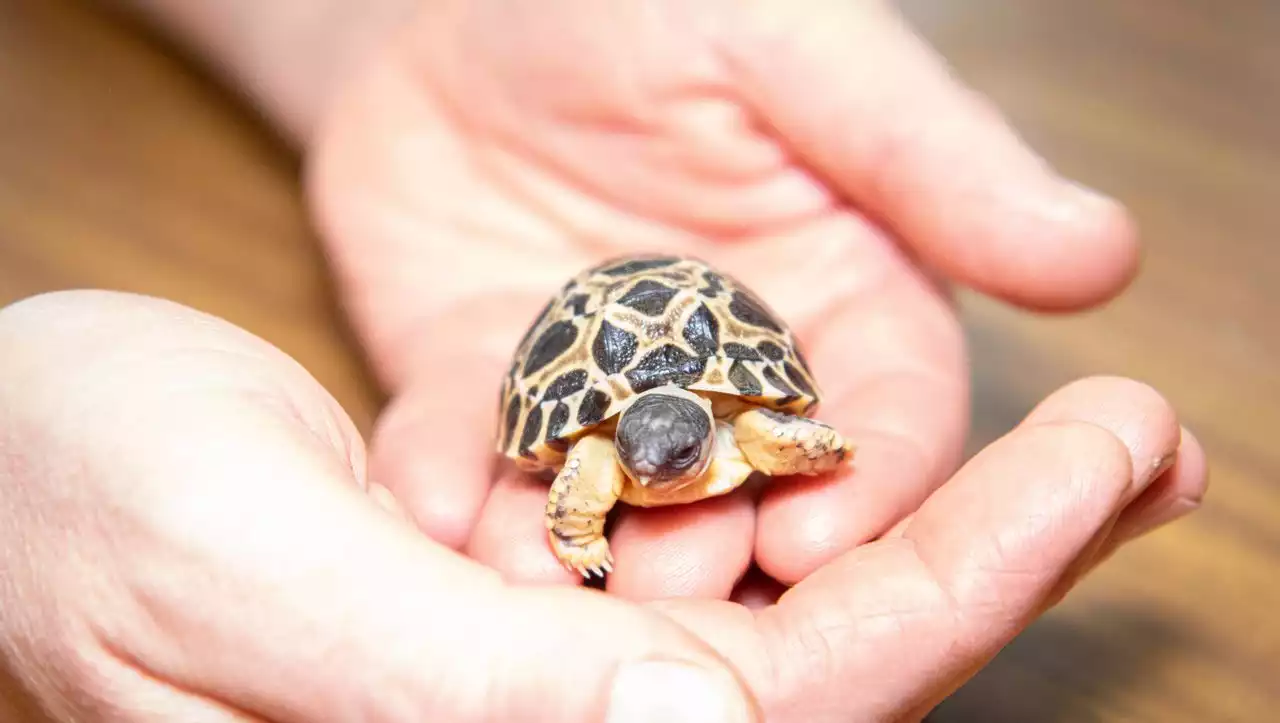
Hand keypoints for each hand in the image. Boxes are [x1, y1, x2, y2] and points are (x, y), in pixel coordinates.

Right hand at [0, 291, 1204, 722]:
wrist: (18, 455)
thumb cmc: (78, 504)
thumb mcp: (241, 567)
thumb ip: (453, 685)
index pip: (789, 713)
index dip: (961, 594)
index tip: (1103, 461)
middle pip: (833, 673)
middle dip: (1001, 553)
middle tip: (1148, 435)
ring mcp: (552, 677)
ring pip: (800, 614)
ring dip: (947, 520)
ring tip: (1096, 434)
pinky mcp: (546, 604)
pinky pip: (726, 555)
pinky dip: (837, 490)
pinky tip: (917, 438)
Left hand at [306, 0, 1145, 591]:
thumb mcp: (798, 53)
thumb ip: (929, 157)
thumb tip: (1102, 252)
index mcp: (842, 300)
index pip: (886, 416)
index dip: (868, 479)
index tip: (823, 531)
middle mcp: (730, 371)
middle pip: (749, 491)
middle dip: (718, 544)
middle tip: (674, 579)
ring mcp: (603, 391)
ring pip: (608, 497)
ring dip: (578, 544)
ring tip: (534, 572)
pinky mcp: (486, 386)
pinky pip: (468, 450)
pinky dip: (447, 481)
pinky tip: (427, 505)